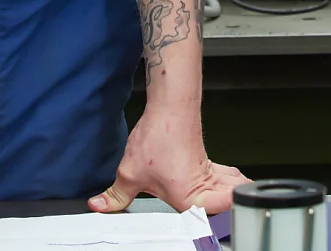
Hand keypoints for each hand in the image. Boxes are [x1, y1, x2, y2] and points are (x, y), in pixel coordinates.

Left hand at [91, 107, 249, 213]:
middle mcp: (202, 187)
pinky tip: (220, 183)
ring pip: (228, 188)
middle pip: (227, 202)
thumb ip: (116, 195)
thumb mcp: (130, 172)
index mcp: (189, 197)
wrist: (171, 105)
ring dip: (228, 194)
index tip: (216, 226)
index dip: (224, 217)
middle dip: (229, 207)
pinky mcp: (204, 160)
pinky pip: (222, 176)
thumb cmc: (160, 134)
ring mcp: (206, 172)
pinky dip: (225, 181)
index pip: (220, 213)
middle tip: (225, 213)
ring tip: (228, 201)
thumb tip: (101, 205)